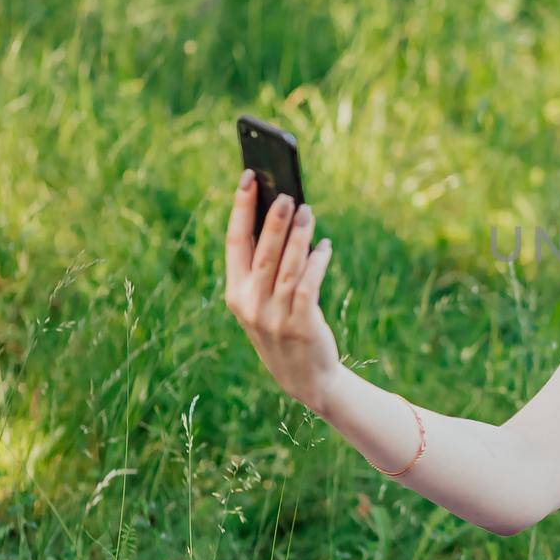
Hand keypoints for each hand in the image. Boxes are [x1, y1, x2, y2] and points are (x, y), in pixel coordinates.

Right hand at [224, 170, 340, 410]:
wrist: (307, 380)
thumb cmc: (286, 331)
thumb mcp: (265, 303)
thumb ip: (268, 269)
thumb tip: (283, 219)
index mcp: (235, 295)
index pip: (234, 243)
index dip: (240, 209)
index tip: (248, 179)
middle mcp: (249, 305)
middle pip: (261, 252)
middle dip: (273, 219)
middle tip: (285, 193)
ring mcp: (274, 316)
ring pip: (287, 265)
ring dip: (299, 235)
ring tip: (308, 210)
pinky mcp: (301, 324)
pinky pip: (309, 284)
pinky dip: (318, 261)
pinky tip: (325, 246)